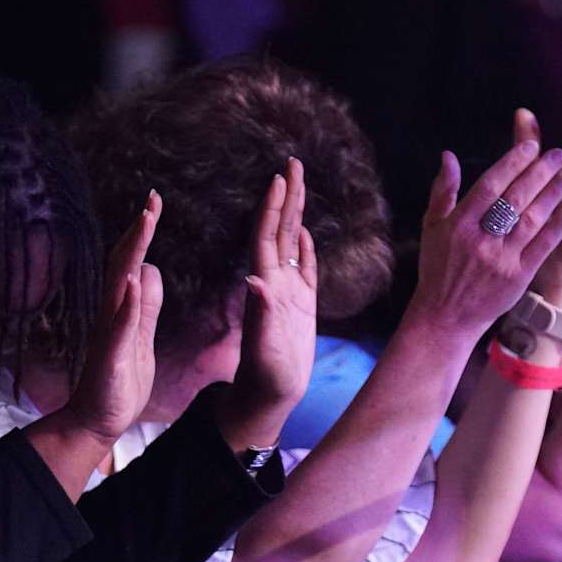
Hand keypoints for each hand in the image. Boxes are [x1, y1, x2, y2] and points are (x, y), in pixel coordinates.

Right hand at [65, 192, 163, 443]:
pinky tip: (134, 281)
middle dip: (137, 231)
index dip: (142, 234)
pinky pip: (118, 325)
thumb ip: (144, 307)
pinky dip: (126, 302)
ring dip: (131, 253)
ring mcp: (108, 334)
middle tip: (152, 200)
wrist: (97, 421)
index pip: (132, 263)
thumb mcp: (140, 338)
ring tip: (145, 223)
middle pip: (122, 264)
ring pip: (118, 286)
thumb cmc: (119, 382)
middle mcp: (111, 314)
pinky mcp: (109, 357)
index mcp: (121, 310)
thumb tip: (149, 272)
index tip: (154, 203)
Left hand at [216, 158, 317, 449]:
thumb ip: (261, 314)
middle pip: (281, 231)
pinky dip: (306, 248)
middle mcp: (275, 284)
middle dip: (286, 197)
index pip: (267, 239)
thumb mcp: (263, 348)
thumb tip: (255, 279)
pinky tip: (306, 231)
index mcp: (264, 288)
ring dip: (296, 213)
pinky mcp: (301, 309)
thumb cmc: (266, 379)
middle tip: (292, 162)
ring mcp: (288, 295)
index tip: (277, 178)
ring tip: (299, 183)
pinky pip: (304, 270)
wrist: (269, 399)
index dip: (271, 209)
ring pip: (294, 244)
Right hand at [403, 144, 561, 337]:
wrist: (445, 317)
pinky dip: (558, 225)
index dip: (512, 163)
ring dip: (554, 194)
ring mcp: (501, 259)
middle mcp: (480, 240)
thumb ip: (443, 190)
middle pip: (515, 198)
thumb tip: (448, 156)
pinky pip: (543, 245)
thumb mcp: (432, 227)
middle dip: (540, 172)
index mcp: (459, 224)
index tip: (531, 146)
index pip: (490, 185)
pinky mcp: (518, 277)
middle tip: (558, 154)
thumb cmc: (437, 269)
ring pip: (532, 219)